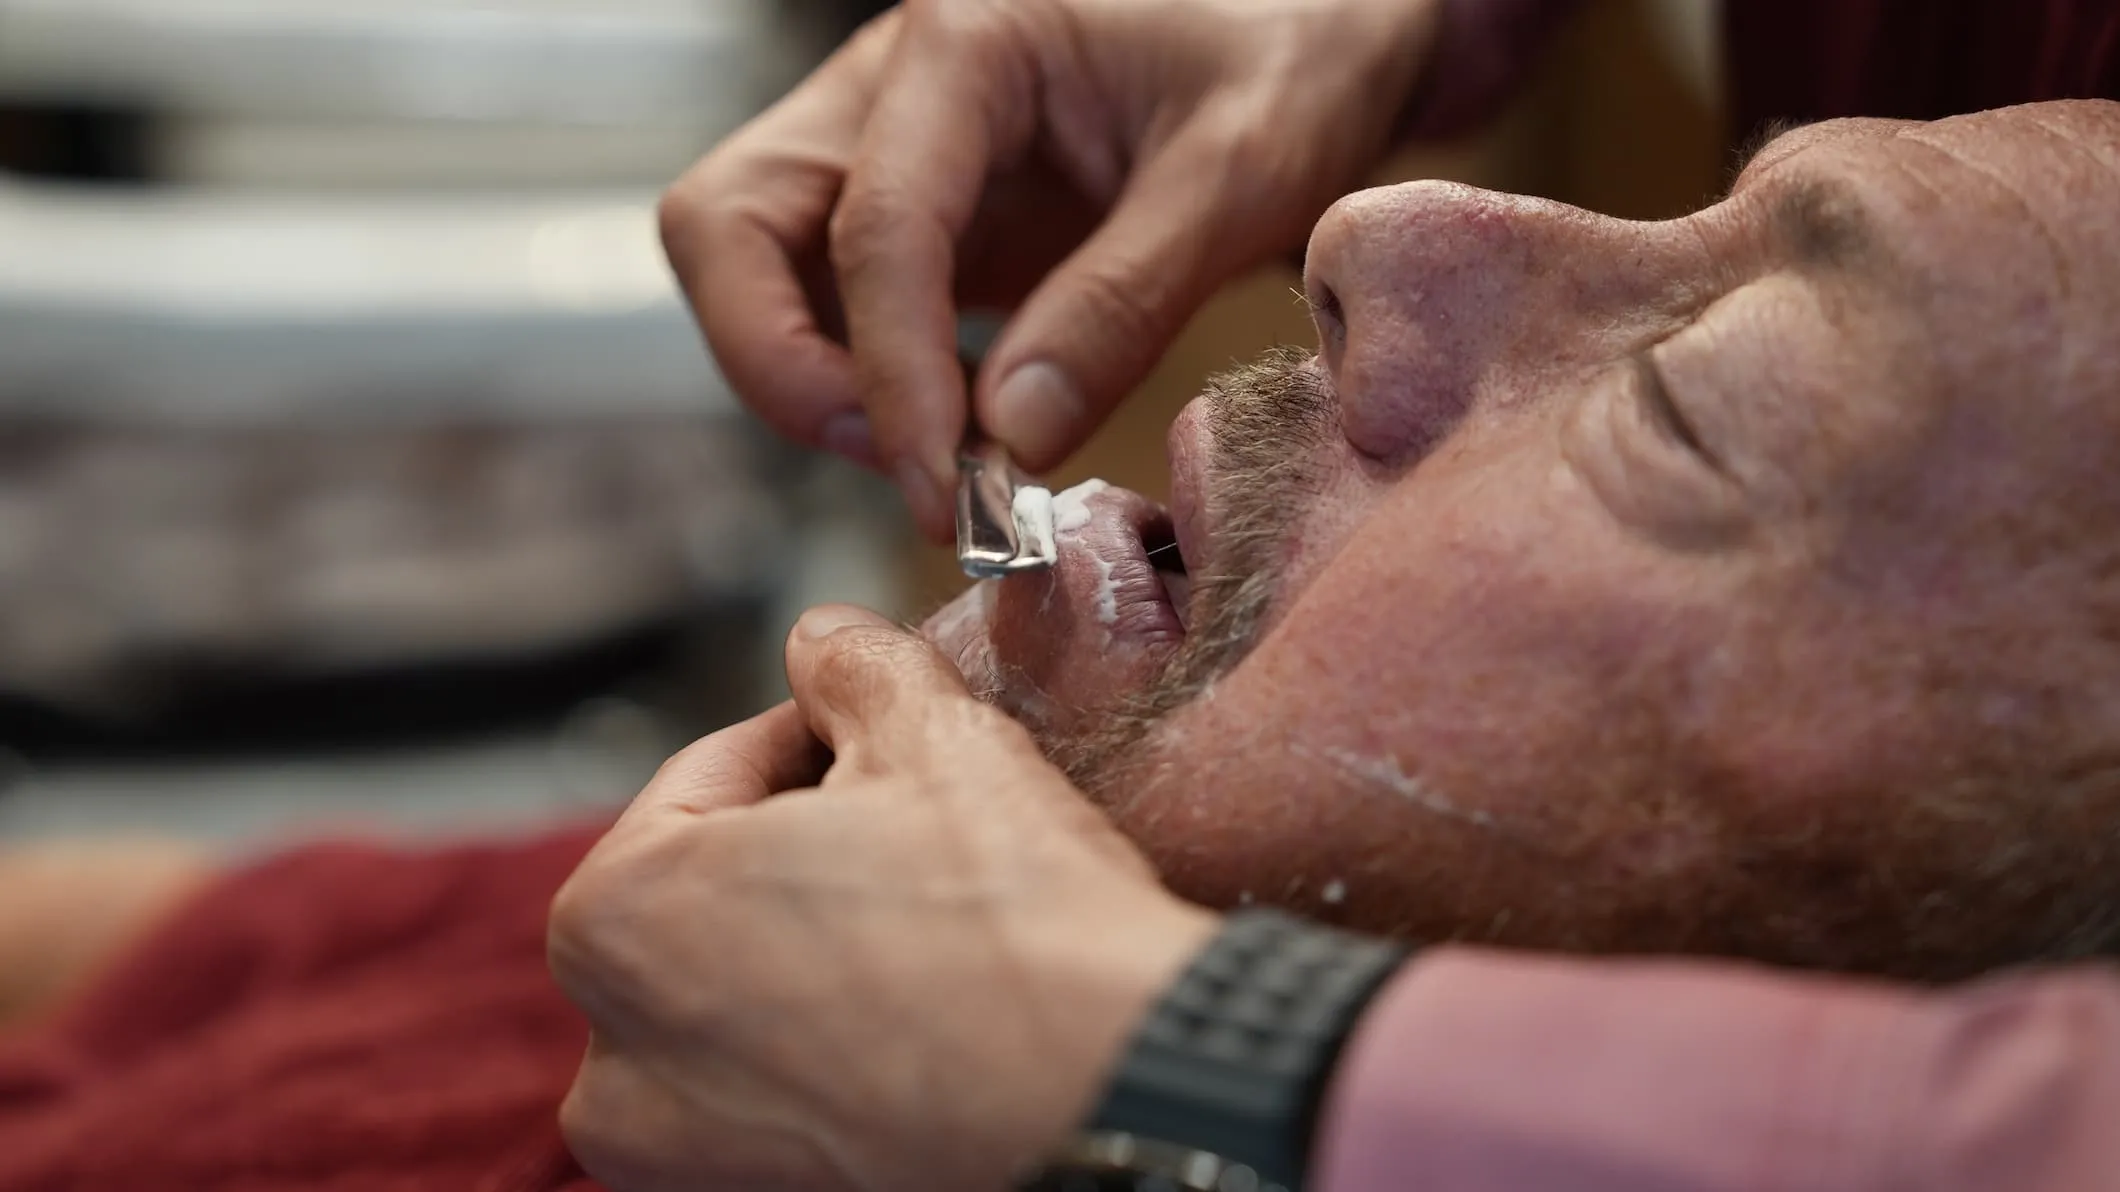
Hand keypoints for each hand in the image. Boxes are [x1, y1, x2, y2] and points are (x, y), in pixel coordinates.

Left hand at [551, 606, 1218, 1191]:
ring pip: (751, 993)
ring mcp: (682, 1156)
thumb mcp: (932, 734)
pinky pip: (791, 1088)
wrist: (1119, 1095)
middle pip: (718, 893)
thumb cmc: (1012, 929)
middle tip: (915, 821)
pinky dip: (844, 1041)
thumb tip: (824, 641)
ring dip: (824, 943)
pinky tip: (929, 1005)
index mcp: (615, 918)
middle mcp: (616, 1060)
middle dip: (809, 845)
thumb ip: (851, 661)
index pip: (711, 778)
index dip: (816, 736)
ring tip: (929, 914)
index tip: (886, 735)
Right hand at [661, 0, 1443, 537]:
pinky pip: (832, 300)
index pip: (870, 223)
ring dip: (810, 380)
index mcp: (966, 40)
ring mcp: (891, 147)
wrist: (1321, 18)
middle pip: (728, 225)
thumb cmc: (1296, 53)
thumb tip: (1011, 440)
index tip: (948, 489)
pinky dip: (867, 378)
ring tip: (942, 457)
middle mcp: (892, 85)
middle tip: (908, 463)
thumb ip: (1124, 299)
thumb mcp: (1244, 170)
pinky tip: (966, 427)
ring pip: (753, 265)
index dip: (889, 374)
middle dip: (780, 365)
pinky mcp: (921, 211)